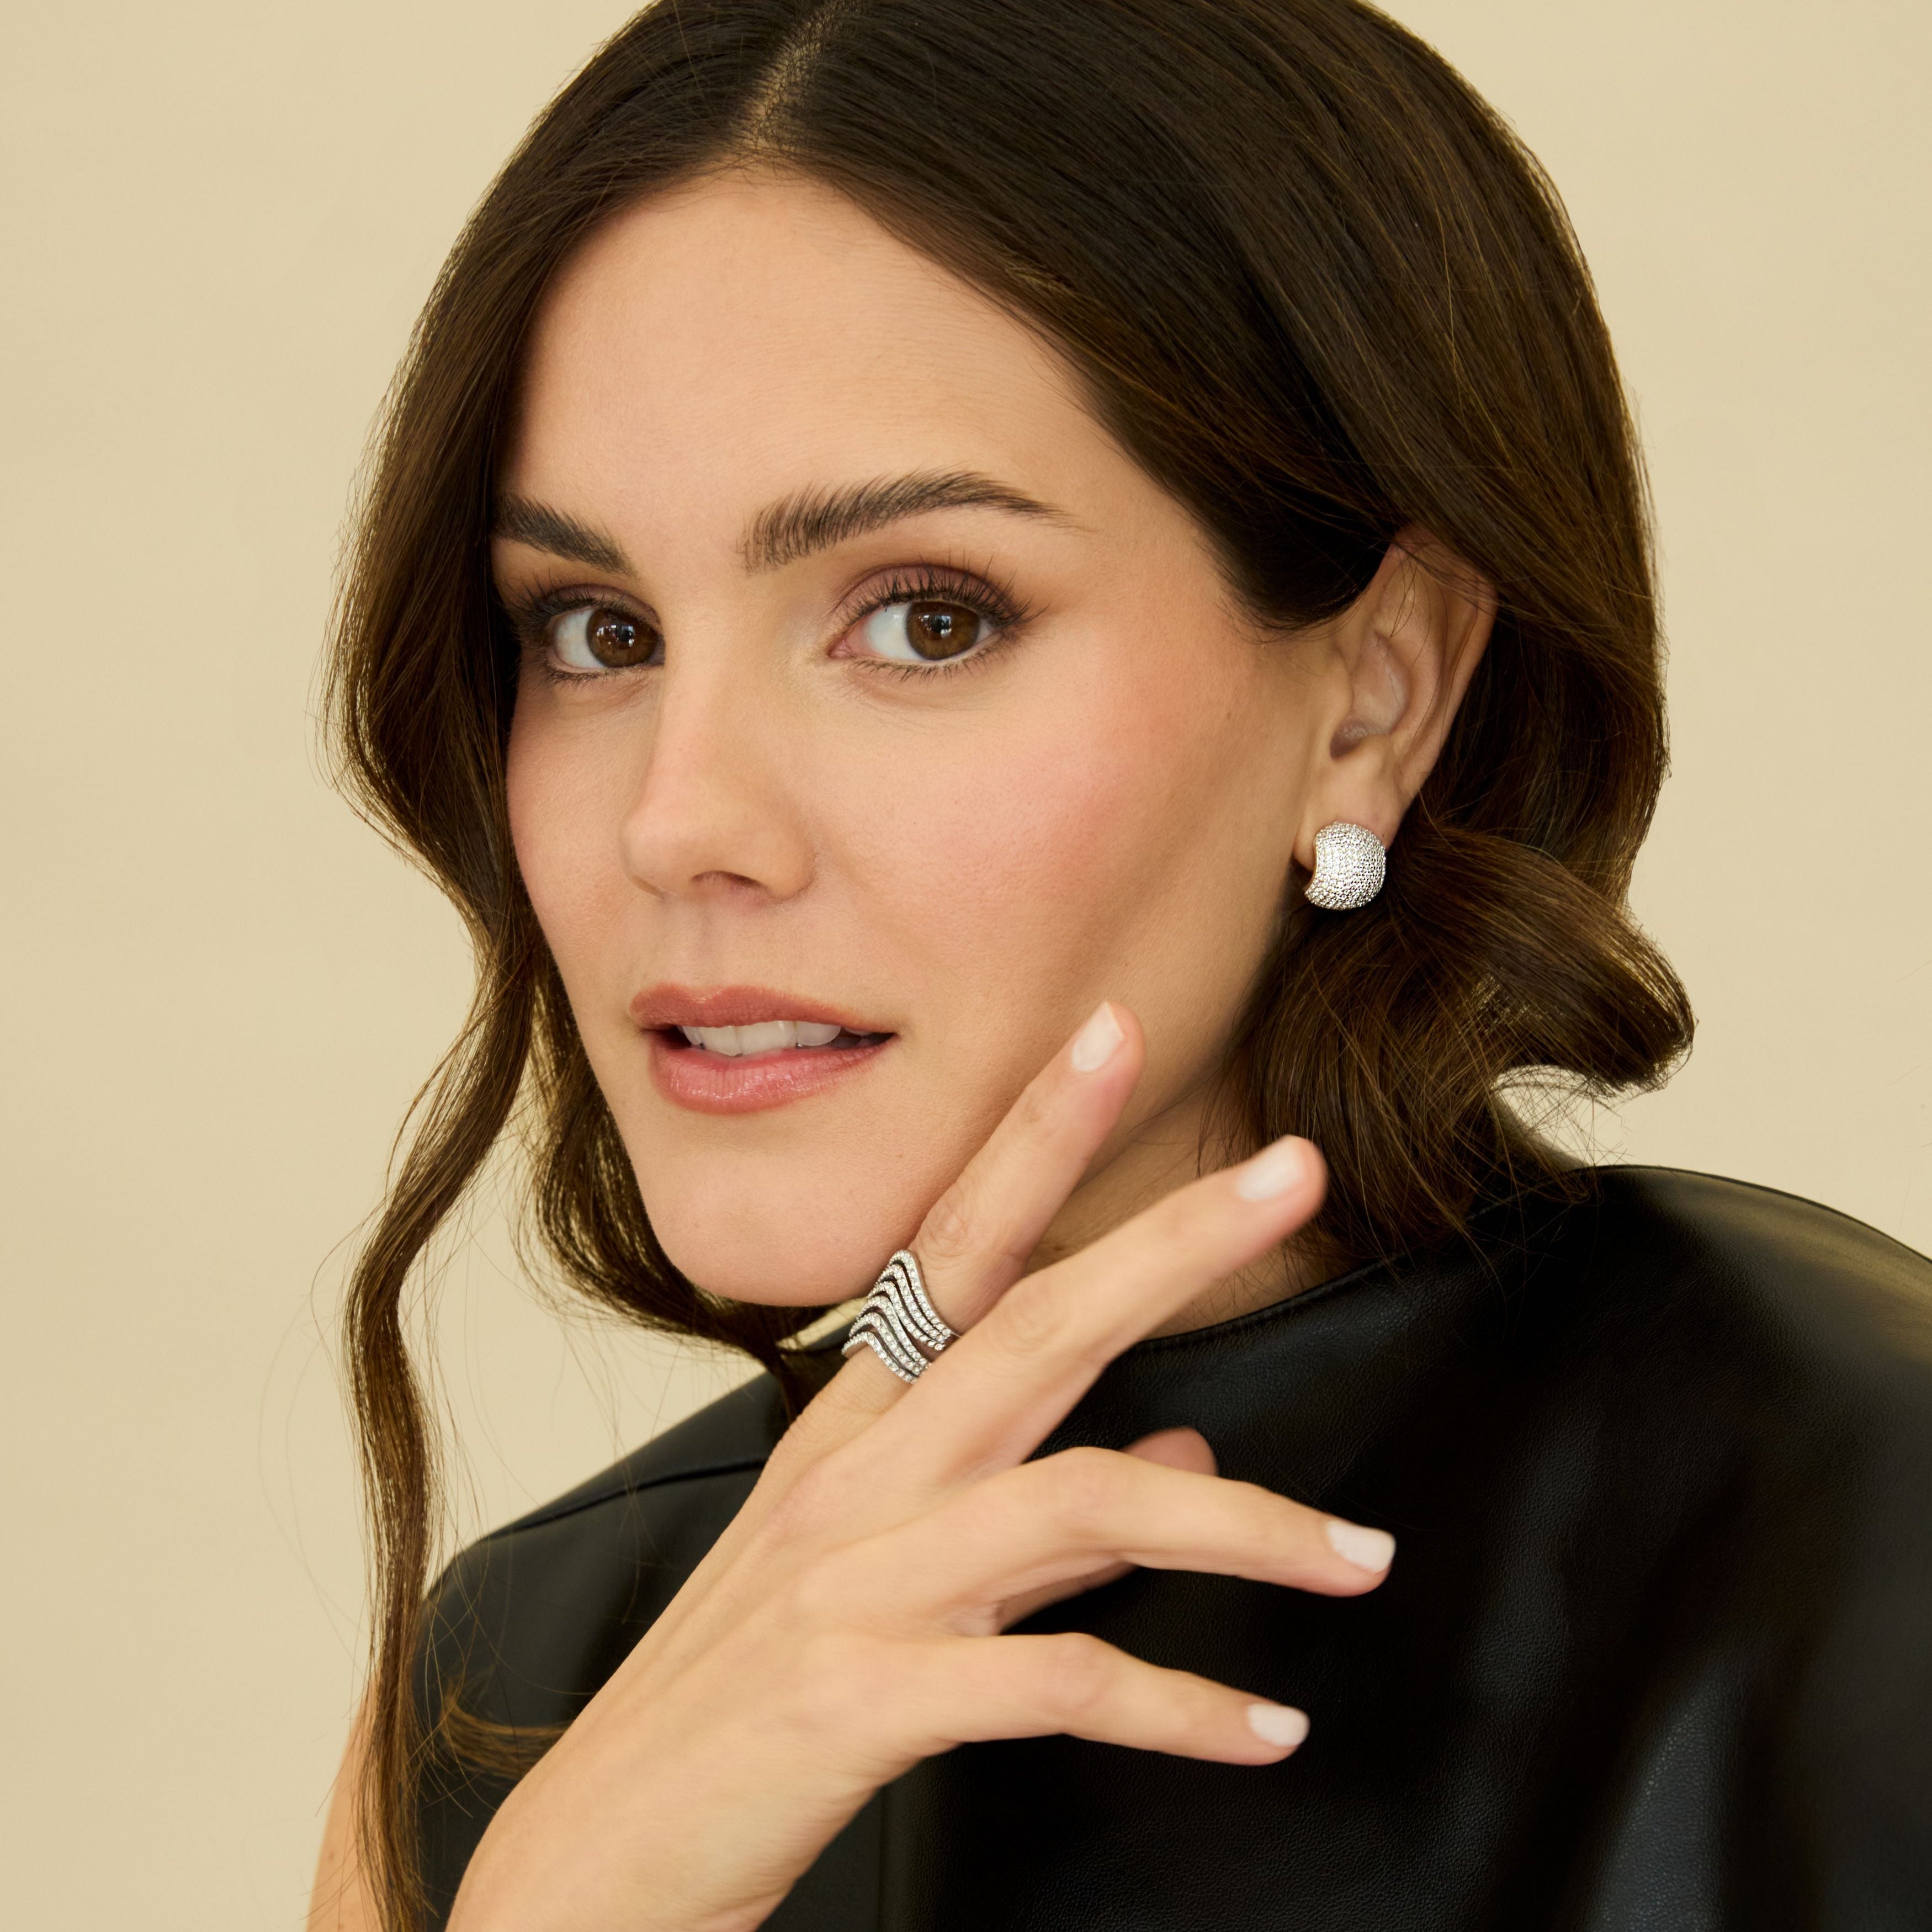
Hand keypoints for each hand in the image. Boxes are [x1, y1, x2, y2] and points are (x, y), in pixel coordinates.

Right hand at [447, 1003, 1392, 1931]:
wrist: (599, 1858)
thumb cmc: (742, 1700)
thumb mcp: (883, 1579)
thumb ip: (1033, 1511)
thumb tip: (1176, 1458)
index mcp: (850, 1431)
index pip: (952, 1246)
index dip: (1030, 1134)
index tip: (1105, 1036)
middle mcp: (855, 1479)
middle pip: (1029, 1324)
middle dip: (1166, 1242)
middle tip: (1289, 1172)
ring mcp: (856, 1582)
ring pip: (1075, 1505)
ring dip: (1239, 1526)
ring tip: (1360, 1555)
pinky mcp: (861, 1700)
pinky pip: (1054, 1685)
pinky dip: (1176, 1709)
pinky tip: (1265, 1727)